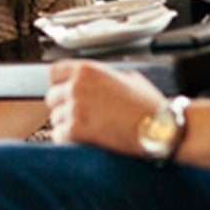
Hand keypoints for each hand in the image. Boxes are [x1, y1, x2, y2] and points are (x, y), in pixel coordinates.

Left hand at [46, 61, 163, 153]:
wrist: (158, 128)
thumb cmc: (147, 105)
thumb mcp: (127, 77)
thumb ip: (103, 76)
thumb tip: (92, 81)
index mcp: (88, 70)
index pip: (53, 72)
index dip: (60, 83)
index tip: (65, 90)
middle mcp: (77, 86)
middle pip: (51, 97)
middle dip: (64, 105)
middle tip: (81, 113)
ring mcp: (75, 109)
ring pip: (55, 118)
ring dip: (67, 124)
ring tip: (89, 127)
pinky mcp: (76, 131)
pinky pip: (58, 135)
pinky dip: (69, 139)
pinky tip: (86, 138)